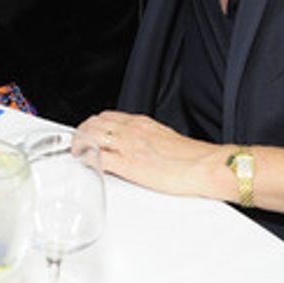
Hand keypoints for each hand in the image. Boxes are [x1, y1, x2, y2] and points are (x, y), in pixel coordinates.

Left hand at [75, 110, 222, 198]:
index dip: (93, 124)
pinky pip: (98, 158)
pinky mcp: (128, 164)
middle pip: (94, 123)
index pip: (107, 116)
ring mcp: (128, 146)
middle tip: (78, 143)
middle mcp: (131, 130)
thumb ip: (149, 138)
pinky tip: (85, 164)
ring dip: (80, 143)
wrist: (205, 166)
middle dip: (82, 132)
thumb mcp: (166, 138)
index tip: (88, 132)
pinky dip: (87, 159)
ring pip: (91, 135)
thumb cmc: (193, 157)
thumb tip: (142, 146)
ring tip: (78, 152)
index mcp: (141, 123)